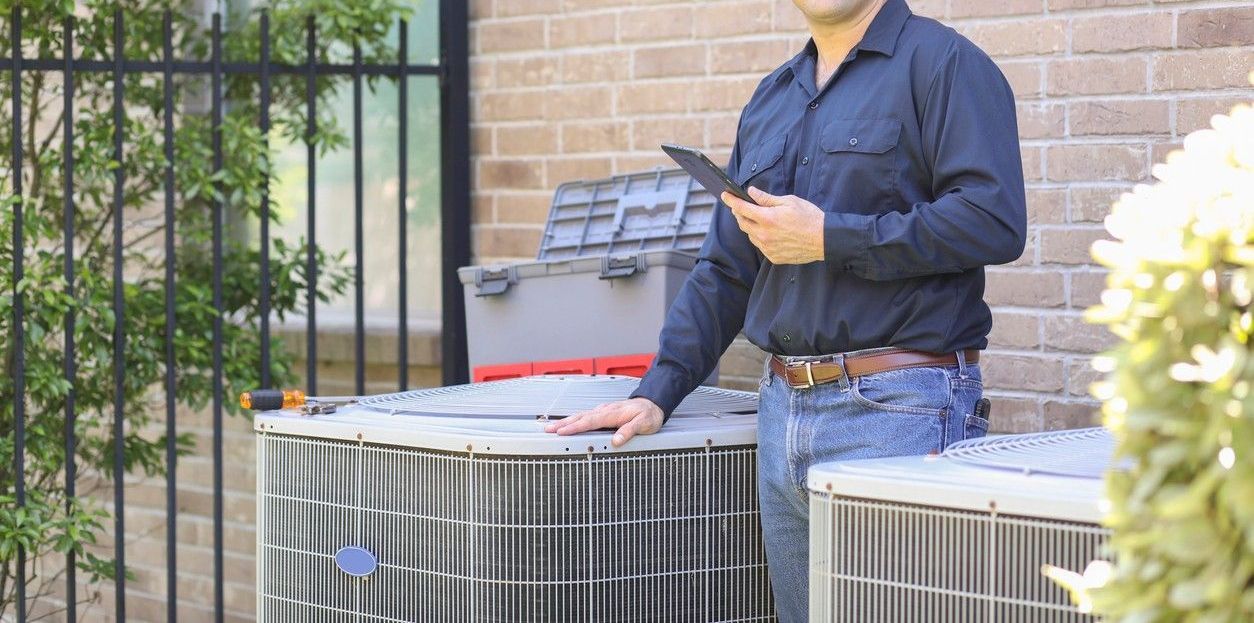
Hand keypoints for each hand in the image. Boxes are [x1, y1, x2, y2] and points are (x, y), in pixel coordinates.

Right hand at [543, 397, 664, 446]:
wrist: (654, 404)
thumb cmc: (649, 415)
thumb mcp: (644, 424)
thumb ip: (629, 431)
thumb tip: (616, 441)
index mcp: (613, 414)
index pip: (590, 421)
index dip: (575, 427)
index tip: (562, 432)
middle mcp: (605, 410)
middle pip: (580, 417)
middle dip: (563, 424)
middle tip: (548, 430)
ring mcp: (603, 411)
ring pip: (581, 416)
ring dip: (566, 421)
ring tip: (552, 427)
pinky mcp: (604, 413)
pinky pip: (586, 416)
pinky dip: (575, 420)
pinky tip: (569, 423)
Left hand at [722, 186, 825, 263]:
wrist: (824, 239)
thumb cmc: (809, 217)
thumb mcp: (789, 201)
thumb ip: (766, 198)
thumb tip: (751, 192)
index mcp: (767, 218)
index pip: (741, 208)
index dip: (731, 200)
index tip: (725, 195)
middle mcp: (764, 235)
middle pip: (742, 223)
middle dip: (739, 213)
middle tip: (740, 206)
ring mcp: (768, 248)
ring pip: (750, 235)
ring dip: (750, 226)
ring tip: (759, 219)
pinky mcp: (773, 257)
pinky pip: (761, 246)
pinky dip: (761, 237)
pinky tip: (770, 232)